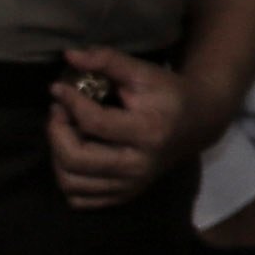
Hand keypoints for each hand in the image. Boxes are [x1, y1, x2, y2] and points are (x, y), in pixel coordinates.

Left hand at [50, 49, 195, 207]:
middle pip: (75, 158)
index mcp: (148, 132)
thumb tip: (69, 55)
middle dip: (56, 132)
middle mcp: (139, 165)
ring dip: (57, 155)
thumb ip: (109, 61)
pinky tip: (74, 157)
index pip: (93, 122)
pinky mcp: (125, 195)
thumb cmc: (169, 94)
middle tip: (58, 112)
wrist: (198, 123)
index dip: (69, 102)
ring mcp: (131, 185)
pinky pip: (79, 199)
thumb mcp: (144, 72)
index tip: (58, 88)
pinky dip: (68, 179)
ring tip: (64, 133)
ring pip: (71, 182)